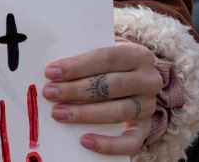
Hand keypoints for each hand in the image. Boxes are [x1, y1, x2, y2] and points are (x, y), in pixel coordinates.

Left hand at [44, 43, 162, 154]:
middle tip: (50, 93)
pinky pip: (130, 142)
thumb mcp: (104, 55)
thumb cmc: (110, 67)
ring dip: (85, 114)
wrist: (135, 81)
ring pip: (118, 112)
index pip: (107, 58)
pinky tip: (84, 140)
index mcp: (138, 55)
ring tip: (58, 113)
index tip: (51, 72)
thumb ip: (85, 60)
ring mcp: (149, 106)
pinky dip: (107, 144)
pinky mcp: (145, 129)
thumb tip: (53, 72)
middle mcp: (148, 80)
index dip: (78, 66)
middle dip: (76, 90)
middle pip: (111, 85)